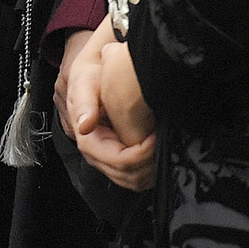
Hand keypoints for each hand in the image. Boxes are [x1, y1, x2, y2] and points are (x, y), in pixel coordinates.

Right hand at [61, 23, 154, 192]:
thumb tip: (85, 126)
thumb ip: (85, 103)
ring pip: (129, 178)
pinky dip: (148, 169)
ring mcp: (106, 154)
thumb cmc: (92, 72)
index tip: (153, 139)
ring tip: (164, 150)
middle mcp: (95, 149)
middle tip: (164, 144)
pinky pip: (133, 174)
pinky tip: (159, 155)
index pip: (112, 159)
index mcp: (85, 134)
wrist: (94, 68)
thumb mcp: (87, 80)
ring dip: (149, 170)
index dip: (136, 154)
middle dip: (145, 164)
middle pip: (122, 173)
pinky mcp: (117, 154)